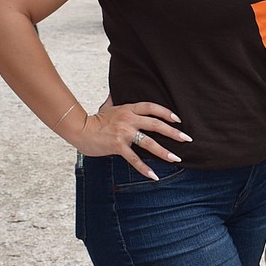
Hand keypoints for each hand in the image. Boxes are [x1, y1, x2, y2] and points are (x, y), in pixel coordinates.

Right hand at [72, 102, 191, 179]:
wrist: (79, 129)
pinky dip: (145, 168)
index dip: (166, 112)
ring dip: (164, 152)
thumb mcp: (107, 105)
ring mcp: (124, 133)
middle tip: (186, 139)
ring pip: (149, 142)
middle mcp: (128, 119)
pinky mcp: (118, 146)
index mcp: (128, 109)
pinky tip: (154, 176)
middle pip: (156, 124)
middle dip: (173, 132)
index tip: (178, 120)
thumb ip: (115, 99)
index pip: (152, 107)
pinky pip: (134, 159)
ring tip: (176, 158)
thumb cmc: (95, 119)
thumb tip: (115, 89)